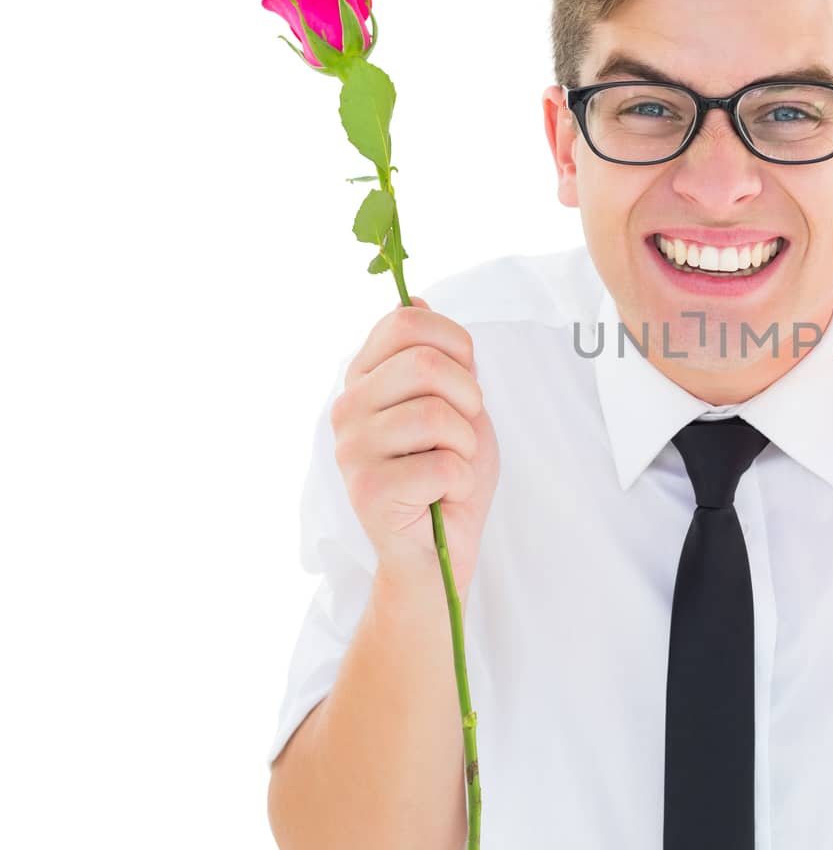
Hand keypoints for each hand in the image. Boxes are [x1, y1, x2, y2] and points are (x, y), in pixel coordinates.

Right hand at [331, 296, 500, 591]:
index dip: (454, 342)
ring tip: (452, 467)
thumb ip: (438, 357)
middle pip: (424, 362)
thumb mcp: (456, 403)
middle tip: (464, 433)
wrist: (440, 553)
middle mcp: (348, 407)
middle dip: (468, 397)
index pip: (405, 320)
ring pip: (437, 415)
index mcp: (365, 378)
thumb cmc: (450, 475)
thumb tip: (415, 297)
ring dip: (466, 446)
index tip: (465, 375)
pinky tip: (443, 497)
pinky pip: (444, 464)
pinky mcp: (368, 490)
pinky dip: (462, 482)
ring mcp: (352, 448)